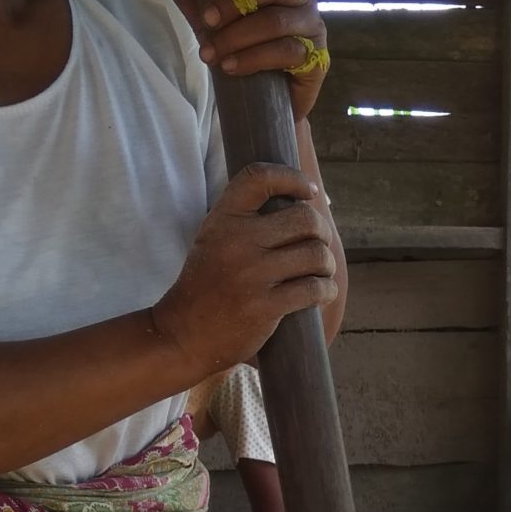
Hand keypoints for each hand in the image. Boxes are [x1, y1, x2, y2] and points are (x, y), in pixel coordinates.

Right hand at [153, 164, 337, 378]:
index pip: (259, 177)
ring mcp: (251, 274)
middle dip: (322, 232)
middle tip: (319, 244)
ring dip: (327, 264)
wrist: (183, 334)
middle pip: (304, 218)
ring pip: (315, 254)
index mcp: (222, 220)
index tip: (309, 191)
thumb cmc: (207, 285)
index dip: (292, 177)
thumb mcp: (214, 240)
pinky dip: (326, 290)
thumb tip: (302, 203)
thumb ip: (245, 219)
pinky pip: (314, 288)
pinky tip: (322, 292)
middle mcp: (237, 241)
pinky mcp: (264, 306)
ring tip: (320, 271)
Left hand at [161, 0, 329, 122]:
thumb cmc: (237, 48)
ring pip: (277, 20)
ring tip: (210, 54)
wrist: (259, 102)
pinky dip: (251, 59)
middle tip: (206, 20)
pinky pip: (286, 52)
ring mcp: (312, 25)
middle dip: (234, 0)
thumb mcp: (207, 17)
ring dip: (237, 37)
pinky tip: (230, 67)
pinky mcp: (316, 58)